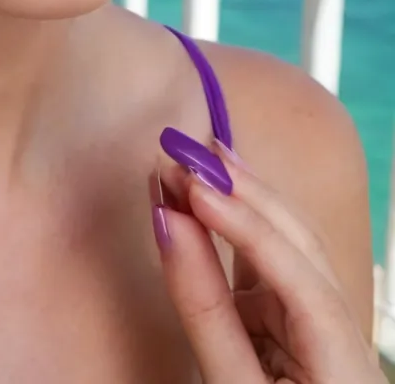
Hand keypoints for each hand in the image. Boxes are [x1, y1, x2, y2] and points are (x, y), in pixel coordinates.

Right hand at [151, 130, 384, 382]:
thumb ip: (200, 306)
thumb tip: (167, 219)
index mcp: (344, 363)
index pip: (297, 275)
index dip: (243, 224)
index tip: (191, 184)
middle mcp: (346, 329)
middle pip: (298, 245)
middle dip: (239, 193)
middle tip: (178, 152)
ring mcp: (322, 320)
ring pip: (287, 244)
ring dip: (238, 196)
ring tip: (191, 156)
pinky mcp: (295, 318)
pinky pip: (268, 260)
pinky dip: (234, 225)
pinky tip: (209, 192)